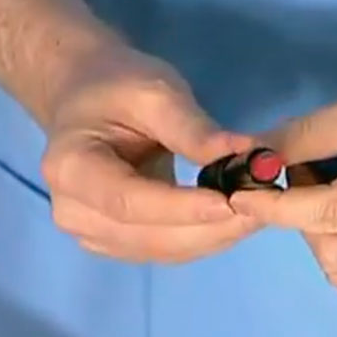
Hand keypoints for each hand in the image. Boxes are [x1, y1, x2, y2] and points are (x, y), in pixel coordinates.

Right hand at [42, 46, 259, 261]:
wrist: (87, 94)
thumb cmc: (117, 85)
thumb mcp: (155, 92)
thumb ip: (193, 128)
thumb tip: (245, 155)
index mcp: (72, 169)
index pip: (131, 201)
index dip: (184, 208)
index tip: (234, 201)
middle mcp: (73, 212)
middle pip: (150, 237)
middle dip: (212, 227)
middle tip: (264, 206)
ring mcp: (91, 233)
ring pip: (163, 251)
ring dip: (214, 237)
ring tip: (258, 211)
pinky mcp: (115, 241)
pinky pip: (165, 250)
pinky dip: (203, 238)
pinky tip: (233, 218)